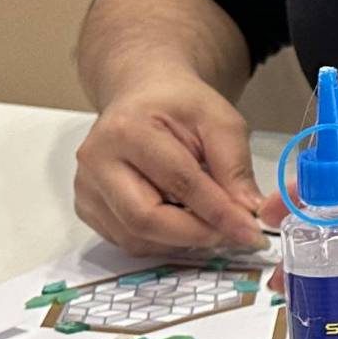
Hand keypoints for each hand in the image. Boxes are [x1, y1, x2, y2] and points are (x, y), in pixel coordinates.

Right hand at [73, 73, 270, 254]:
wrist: (142, 96)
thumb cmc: (180, 106)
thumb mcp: (220, 121)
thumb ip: (235, 165)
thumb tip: (248, 211)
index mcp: (128, 130)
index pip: (179, 182)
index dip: (219, 213)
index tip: (251, 232)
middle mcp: (97, 161)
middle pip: (146, 218)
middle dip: (197, 235)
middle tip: (235, 237)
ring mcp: (86, 188)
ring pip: (136, 237)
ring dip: (182, 241)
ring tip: (213, 225)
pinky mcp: (87, 207)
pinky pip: (128, 241)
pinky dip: (163, 242)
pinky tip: (185, 222)